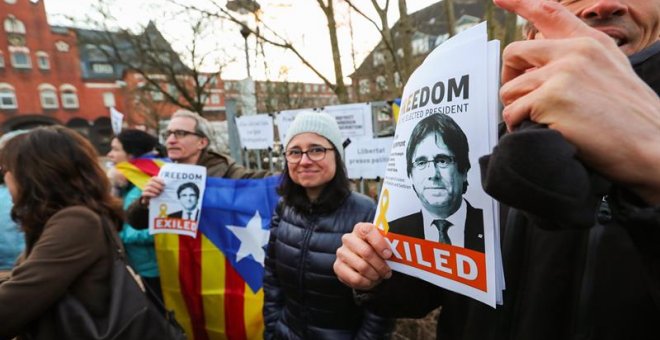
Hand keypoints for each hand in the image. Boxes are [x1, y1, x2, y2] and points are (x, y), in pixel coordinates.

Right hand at [139, 177, 164, 204]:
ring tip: (159, 193)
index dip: (159, 180)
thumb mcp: (160, 188)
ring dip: (155, 190)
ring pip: (149, 188)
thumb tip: (168, 185)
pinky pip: (145, 193)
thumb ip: (162, 185)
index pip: (153, 178)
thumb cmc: (157, 192)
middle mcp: (147, 184)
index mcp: (151, 181)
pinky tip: (155, 195)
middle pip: (151, 183)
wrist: (151, 199)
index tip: (164, 184)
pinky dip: (151, 194)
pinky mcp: (144, 194)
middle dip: (158, 186)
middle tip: (162, 189)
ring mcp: (145, 189)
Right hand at [333, 223, 392, 289]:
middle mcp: (348, 239)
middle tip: (387, 272)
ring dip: (375, 275)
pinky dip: (366, 282)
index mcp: (360, 229)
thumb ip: (388, 245)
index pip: (368, 231)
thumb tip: (399, 249)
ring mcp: (341, 253)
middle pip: (366, 252)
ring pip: (362, 267)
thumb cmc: (376, 252)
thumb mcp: (382, 245)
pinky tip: (370, 281)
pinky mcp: (337, 266)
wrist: (362, 264)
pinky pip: (355, 278)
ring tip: (379, 276)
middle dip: (380, 265)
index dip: (380, 243)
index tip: (388, 254)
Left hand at [496, 0, 659, 203]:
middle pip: (514, 54)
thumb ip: (579, 61)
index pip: (549, 13)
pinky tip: (540, 133)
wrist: (651, 149)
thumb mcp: (613, 73)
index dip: (520, 3)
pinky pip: (512, 113)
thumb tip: (540, 67)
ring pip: (509, 90)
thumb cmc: (632, 121)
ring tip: (540, 123)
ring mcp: (563, 73)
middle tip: (520, 101)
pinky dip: (518, 127)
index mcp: (591, 43)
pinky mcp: (551, 98)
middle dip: (509, 80)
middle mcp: (576, 52)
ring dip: (517, 111)